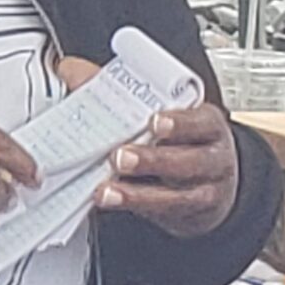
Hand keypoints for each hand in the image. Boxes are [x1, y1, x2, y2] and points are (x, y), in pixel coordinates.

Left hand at [99, 103, 240, 237]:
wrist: (206, 179)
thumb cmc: (177, 137)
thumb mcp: (157, 111)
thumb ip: (117, 90)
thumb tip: (72, 70)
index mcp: (206, 125)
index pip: (200, 122)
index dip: (180, 122)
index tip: (154, 121)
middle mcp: (213, 158)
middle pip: (189, 160)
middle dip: (153, 160)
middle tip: (120, 157)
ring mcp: (205, 190)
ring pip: (178, 195)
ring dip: (139, 193)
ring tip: (108, 189)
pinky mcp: (188, 214)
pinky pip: (164, 213)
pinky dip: (136, 207)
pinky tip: (113, 200)